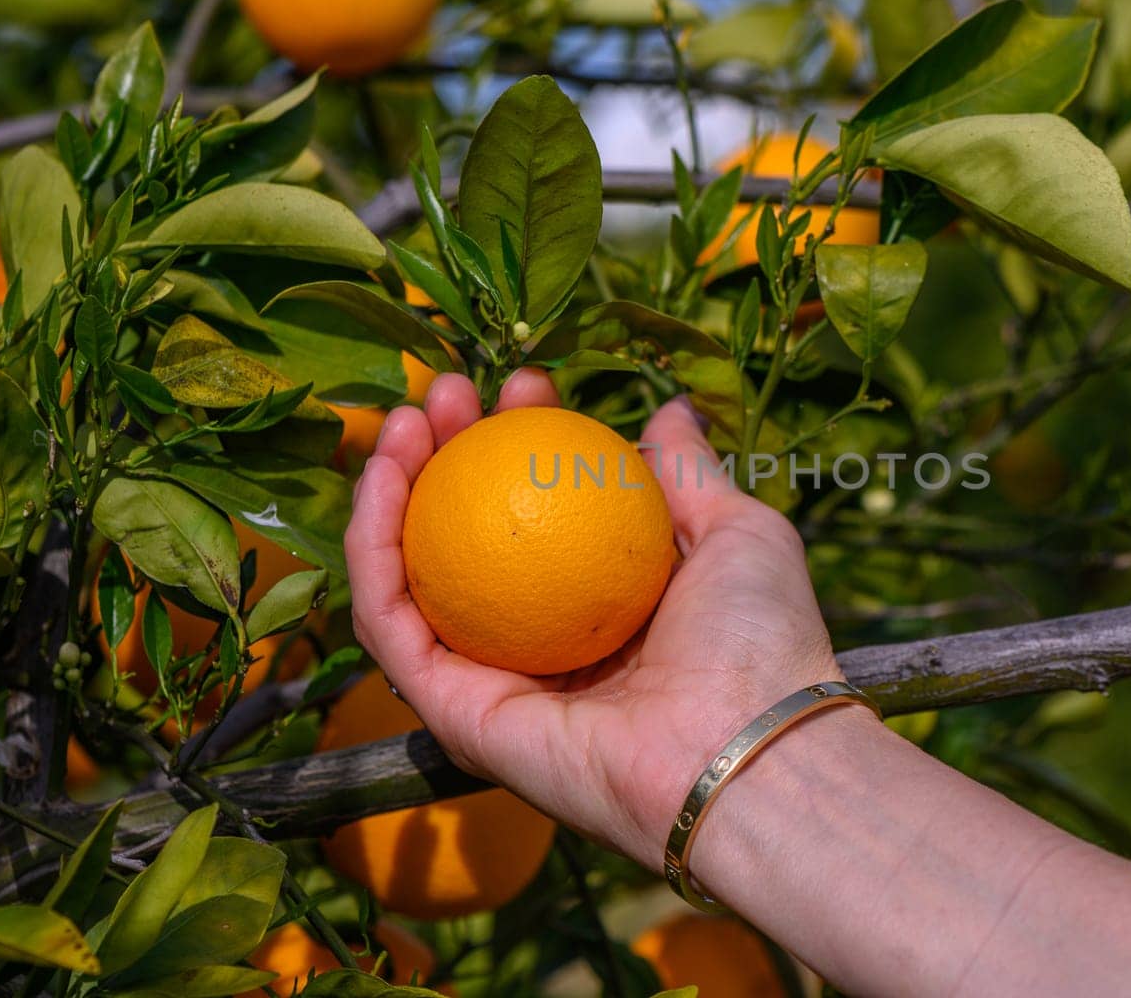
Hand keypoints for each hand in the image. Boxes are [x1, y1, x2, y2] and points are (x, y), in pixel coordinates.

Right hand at [344, 369, 843, 867]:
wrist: (747, 747)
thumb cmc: (759, 639)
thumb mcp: (735, 531)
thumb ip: (688, 473)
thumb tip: (667, 409)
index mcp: (605, 608)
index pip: (540, 514)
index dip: (521, 441)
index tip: (524, 384)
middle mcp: (543, 644)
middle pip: (464, 542)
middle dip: (442, 455)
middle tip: (443, 391)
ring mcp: (493, 683)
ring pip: (412, 579)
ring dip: (388, 492)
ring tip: (397, 418)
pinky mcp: (455, 718)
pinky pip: (392, 625)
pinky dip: (371, 550)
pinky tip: (378, 480)